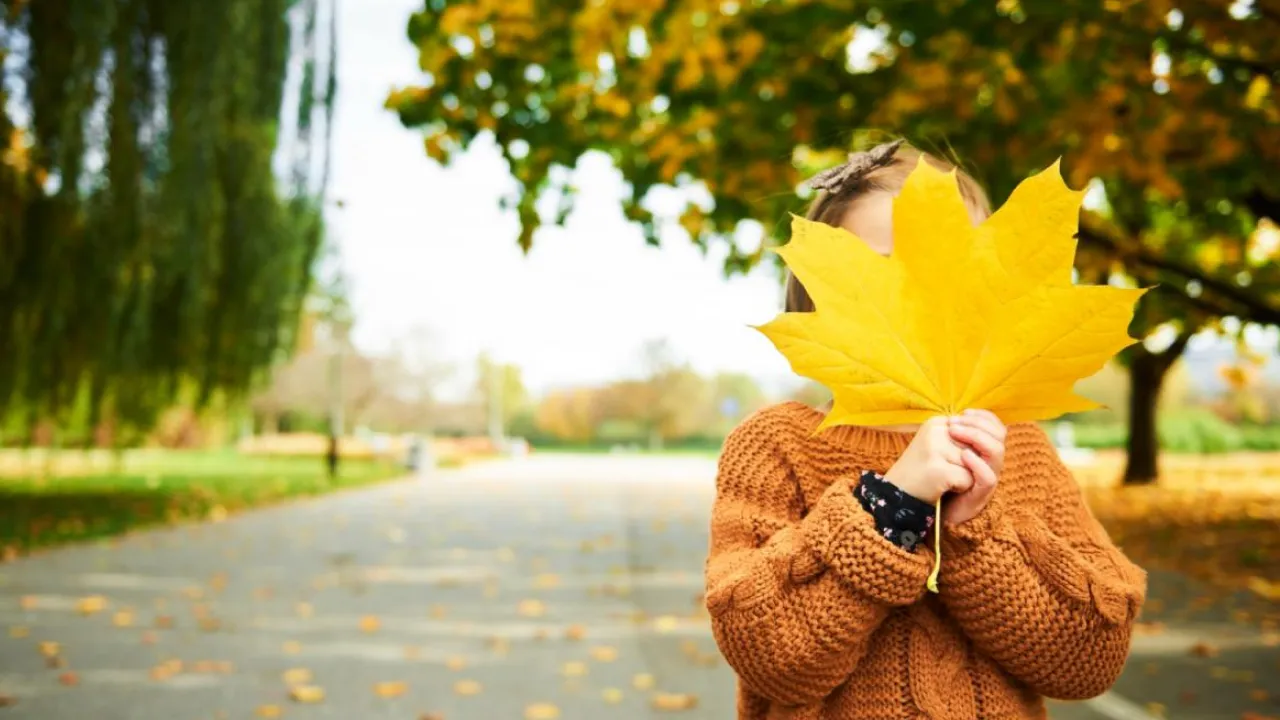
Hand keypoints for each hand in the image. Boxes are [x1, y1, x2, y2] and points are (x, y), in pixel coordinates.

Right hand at [884, 416, 973, 503]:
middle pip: (976, 448)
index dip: (973, 451)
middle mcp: (935, 430)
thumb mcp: (942, 449)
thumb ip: (965, 439)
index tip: (952, 460)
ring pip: (975, 463)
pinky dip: (960, 488)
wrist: (896, 496)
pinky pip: (968, 479)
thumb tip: (992, 441)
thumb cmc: (923, 474)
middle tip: (945, 471)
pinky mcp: (937, 468)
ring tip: (942, 478)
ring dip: (965, 476)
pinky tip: (942, 487)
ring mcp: (935, 448)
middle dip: (969, 464)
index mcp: (937, 422)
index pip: (977, 430)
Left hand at [943, 409, 1005, 524]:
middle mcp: (990, 463)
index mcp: (984, 451)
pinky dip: (977, 463)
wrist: (930, 507)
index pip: (996, 427)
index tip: (963, 412)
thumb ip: (953, 436)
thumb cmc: (936, 477)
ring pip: (997, 452)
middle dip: (977, 424)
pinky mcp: (981, 495)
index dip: (983, 417)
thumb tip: (951, 416)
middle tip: (953, 423)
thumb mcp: (944, 452)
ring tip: (955, 433)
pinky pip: (988, 477)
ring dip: (976, 437)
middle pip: (999, 436)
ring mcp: (987, 478)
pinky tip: (963, 455)